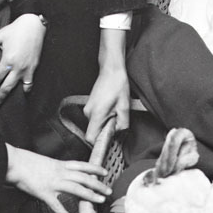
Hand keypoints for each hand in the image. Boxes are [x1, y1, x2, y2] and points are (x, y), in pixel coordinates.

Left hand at [0, 13, 45, 108]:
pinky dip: (26, 88)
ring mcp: (27, 68)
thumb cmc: (16, 29)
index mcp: (7, 60)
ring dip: (13, 95)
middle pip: (6, 87)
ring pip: (19, 87)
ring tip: (8, 101)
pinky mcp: (34, 67)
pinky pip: (30, 82)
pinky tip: (24, 91)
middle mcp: (17, 67)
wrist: (34, 25)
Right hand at [5, 145, 110, 212]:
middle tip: (109, 190)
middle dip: (98, 184)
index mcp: (60, 164)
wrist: (14, 162)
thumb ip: (55, 168)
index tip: (105, 172)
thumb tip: (61, 172)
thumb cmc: (27, 161)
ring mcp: (53, 183)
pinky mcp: (44, 193)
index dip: (95, 168)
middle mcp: (60, 173)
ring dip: (90, 195)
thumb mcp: (45, 162)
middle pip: (84, 177)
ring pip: (76, 189)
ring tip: (100, 200)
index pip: (82, 165)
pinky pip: (56, 205)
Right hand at [84, 29, 130, 144]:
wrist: (111, 70)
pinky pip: (96, 118)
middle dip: (107, 131)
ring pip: (96, 125)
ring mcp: (87, 109)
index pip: (91, 138)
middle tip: (118, 120)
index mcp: (96, 114)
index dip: (100, 143)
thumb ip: (122, 124)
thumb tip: (118, 132)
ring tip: (116, 111)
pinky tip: (112, 108)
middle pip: (95, 132)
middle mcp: (88, 113)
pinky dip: (104, 118)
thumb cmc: (117, 85)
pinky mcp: (90, 106)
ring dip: (106, 123)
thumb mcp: (124, 106)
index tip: (109, 141)